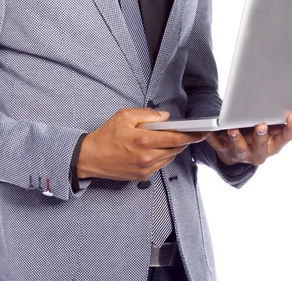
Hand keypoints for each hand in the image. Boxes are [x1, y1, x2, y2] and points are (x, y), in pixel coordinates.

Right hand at [77, 108, 208, 181]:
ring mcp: (145, 169)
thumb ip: (148, 115)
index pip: (175, 138)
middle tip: (189, 132)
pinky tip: (157, 148)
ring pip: (169, 157)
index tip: (201, 132)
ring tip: (170, 138)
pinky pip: (160, 165)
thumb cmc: (106, 136)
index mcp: (144, 141)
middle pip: (175, 149)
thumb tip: (165, 117)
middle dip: (184, 140)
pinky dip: (163, 156)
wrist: (90, 158)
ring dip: (173, 148)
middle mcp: (147, 157)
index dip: (191, 135)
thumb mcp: (124, 116)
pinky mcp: (142, 176)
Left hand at [205, 112, 291, 165]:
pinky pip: (218, 146)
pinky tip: (209, 132)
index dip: (290, 129)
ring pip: (239, 149)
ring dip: (236, 139)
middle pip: (261, 147)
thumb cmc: (258, 139)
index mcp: (272, 146)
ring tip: (233, 129)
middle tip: (261, 125)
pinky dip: (213, 139)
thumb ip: (287, 130)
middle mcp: (258, 153)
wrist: (236, 155)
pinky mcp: (224, 151)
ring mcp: (241, 153)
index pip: (284, 139)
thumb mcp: (274, 136)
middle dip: (261, 137)